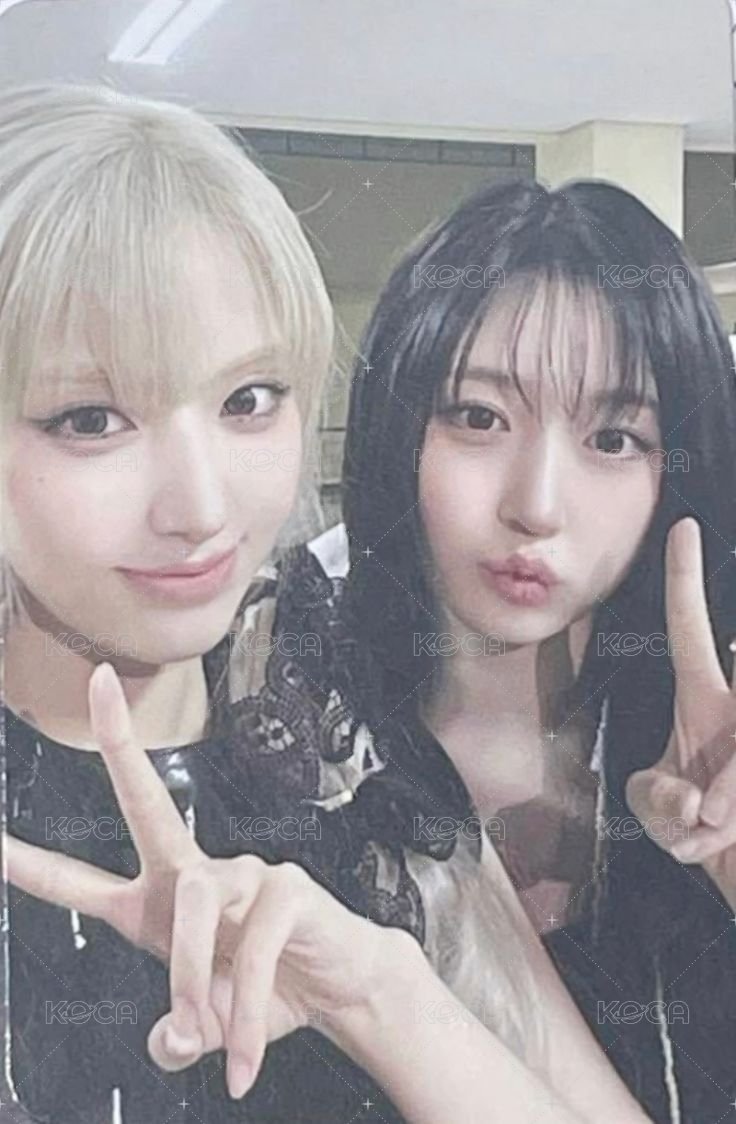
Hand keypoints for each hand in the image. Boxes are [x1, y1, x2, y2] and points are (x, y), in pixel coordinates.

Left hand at [7, 663, 416, 1097]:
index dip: (32, 864)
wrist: (342, 992)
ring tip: (207, 1035)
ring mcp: (244, 872)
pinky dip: (247, 1011)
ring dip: (192, 979)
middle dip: (121, 744)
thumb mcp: (208, 1028)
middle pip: (147, 804)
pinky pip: (254, 948)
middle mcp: (195, 876)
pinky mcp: (287, 887)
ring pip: (195, 909)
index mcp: (158, 906)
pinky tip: (246, 1056)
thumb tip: (169, 1039)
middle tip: (99, 683)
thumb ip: (176, 1038)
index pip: (82, 881)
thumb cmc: (271, 993)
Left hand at [626, 518, 735, 907]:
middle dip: (716, 748)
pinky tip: (721, 838)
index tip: (682, 528)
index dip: (684, 579)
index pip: (689, 626)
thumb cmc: (702, 838)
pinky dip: (722, 827)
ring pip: (733, 757)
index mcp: (703, 700)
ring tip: (706, 833)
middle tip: (705, 808)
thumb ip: (654, 799)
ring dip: (720, 807)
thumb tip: (694, 802)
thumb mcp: (657, 814)